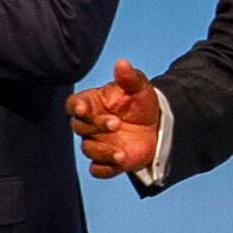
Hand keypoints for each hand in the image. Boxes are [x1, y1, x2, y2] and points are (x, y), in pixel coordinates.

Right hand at [69, 59, 159, 177]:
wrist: (157, 126)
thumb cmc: (141, 103)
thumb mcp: (139, 87)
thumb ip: (129, 77)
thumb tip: (122, 63)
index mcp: (92, 103)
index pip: (74, 104)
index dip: (76, 107)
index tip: (84, 109)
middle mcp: (90, 124)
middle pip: (80, 127)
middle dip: (96, 126)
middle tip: (116, 124)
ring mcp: (97, 143)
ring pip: (89, 149)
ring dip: (103, 151)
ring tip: (121, 152)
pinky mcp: (107, 161)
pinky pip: (98, 169)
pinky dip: (106, 168)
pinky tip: (119, 163)